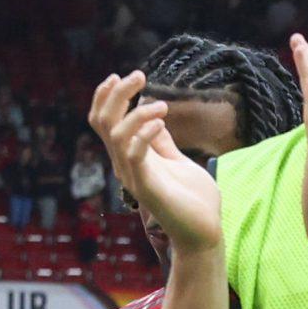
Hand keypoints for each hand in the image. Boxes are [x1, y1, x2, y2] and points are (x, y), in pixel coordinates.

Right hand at [90, 72, 220, 255]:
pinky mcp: (147, 188)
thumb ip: (163, 144)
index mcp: (130, 156)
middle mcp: (125, 165)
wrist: (205, 233)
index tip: (121, 76)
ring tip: (163, 106)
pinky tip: (162, 122)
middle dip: (116, 93)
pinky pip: (133, 154)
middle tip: (140, 75)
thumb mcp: (176, 162)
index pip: (103, 122)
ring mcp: (134, 176)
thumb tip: (155, 120)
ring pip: (115, 134)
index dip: (105, 97)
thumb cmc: (193, 200)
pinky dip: (144, 132)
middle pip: (102, 121)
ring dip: (138, 112)